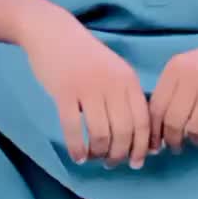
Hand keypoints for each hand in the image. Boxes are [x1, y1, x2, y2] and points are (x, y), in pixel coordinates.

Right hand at [21, 9, 150, 168]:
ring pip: (100, 133)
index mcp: (129, 80)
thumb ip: (128, 98)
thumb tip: (140, 135)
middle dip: (119, 154)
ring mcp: (88, 87)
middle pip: (123, 131)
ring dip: (99, 153)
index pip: (143, 121)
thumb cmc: (88, 58)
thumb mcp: (116, 72)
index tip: (137, 162)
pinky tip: (77, 157)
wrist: (55, 34)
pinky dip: (77, 148)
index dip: (142, 146)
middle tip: (112, 164)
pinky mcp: (64, 91)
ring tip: (94, 159)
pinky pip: (72, 128)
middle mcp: (113, 85)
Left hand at [149, 31, 197, 155]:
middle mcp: (193, 74)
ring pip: (197, 127)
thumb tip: (157, 133)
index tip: (155, 145)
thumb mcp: (188, 69)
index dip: (154, 131)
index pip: (157, 107)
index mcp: (176, 67)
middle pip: (174, 121)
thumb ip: (173, 93)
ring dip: (197, 139)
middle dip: (174, 140)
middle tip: (178, 147)